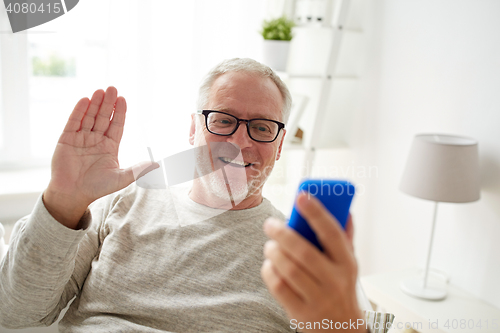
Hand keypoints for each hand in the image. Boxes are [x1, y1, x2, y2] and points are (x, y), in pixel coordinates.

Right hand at [43, 87, 157, 228]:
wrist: (73, 194)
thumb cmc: (98, 187)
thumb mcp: (121, 178)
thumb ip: (138, 170)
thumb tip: (158, 164)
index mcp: (110, 146)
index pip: (116, 125)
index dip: (119, 112)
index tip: (123, 99)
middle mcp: (96, 139)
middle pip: (103, 117)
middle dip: (108, 103)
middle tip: (112, 88)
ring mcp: (81, 138)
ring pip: (89, 117)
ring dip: (95, 104)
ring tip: (100, 91)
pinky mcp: (66, 139)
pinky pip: (73, 122)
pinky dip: (79, 111)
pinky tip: (85, 100)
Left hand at [261, 192, 364, 331]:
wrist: (342, 331)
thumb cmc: (341, 289)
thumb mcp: (348, 263)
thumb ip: (345, 237)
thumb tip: (345, 209)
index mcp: (347, 263)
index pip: (332, 233)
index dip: (316, 212)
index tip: (301, 196)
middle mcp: (334, 281)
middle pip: (304, 252)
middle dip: (283, 234)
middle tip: (271, 224)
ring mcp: (318, 298)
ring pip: (289, 269)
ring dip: (274, 252)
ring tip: (270, 245)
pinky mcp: (301, 312)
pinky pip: (279, 287)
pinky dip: (269, 272)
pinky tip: (270, 265)